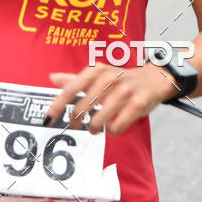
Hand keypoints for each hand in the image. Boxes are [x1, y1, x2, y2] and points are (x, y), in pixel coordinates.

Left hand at [45, 62, 178, 135]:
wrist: (154, 78)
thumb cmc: (121, 79)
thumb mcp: (99, 74)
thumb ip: (76, 79)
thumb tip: (52, 78)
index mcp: (97, 70)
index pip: (72, 88)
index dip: (58, 105)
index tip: (48, 119)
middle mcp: (109, 78)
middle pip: (83, 107)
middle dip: (76, 121)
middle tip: (76, 125)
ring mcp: (124, 91)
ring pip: (99, 120)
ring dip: (94, 128)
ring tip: (95, 128)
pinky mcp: (137, 104)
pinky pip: (116, 126)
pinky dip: (112, 131)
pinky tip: (112, 127)